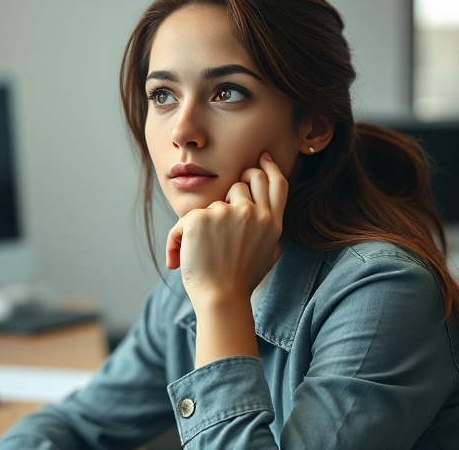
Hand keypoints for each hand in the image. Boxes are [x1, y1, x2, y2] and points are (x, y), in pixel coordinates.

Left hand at [165, 152, 287, 308]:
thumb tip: (261, 211)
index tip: (262, 157)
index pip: (277, 183)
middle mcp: (255, 214)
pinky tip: (182, 257)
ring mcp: (229, 214)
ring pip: (217, 200)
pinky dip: (180, 236)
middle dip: (236, 186)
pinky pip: (189, 217)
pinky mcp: (202, 218)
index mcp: (273, 224)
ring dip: (208, 219)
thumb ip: (267, 229)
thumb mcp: (267, 253)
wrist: (221, 300)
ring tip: (205, 250)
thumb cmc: (239, 283)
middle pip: (247, 180)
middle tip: (225, 204)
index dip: (270, 167)